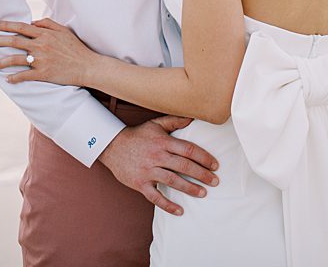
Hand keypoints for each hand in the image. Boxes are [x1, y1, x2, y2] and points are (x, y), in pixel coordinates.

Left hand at [0, 17, 96, 86]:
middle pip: (14, 41)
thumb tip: (33, 22)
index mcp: (45, 34)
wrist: (87, 66)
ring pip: (15, 60)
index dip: (7, 25)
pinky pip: (24, 76)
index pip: (22, 27)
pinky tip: (8, 79)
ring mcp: (41, 60)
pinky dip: (14, 78)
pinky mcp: (43, 74)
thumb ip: (48, 24)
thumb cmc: (76, 48)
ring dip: (2, 62)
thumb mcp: (65, 31)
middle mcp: (41, 46)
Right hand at [96, 116, 220, 216]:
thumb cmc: (138, 135)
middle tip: (215, 181)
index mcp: (164, 142)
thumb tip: (193, 118)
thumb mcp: (156, 124)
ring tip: (203, 193)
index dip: (204, 158)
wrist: (112, 146)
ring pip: (172, 181)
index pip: (189, 150)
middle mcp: (157, 156)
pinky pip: (155, 197)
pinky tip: (179, 210)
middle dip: (202, 174)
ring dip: (189, 188)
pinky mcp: (140, 184)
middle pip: (184, 166)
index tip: (215, 165)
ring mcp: (148, 171)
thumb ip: (175, 121)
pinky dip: (167, 205)